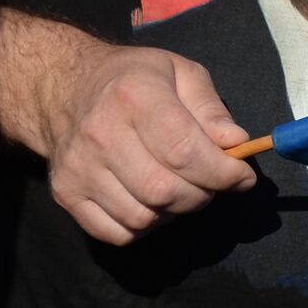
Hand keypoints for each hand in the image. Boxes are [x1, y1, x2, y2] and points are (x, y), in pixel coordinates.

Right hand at [39, 39, 255, 245]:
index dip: (223, 172)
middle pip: (165, 190)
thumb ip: (212, 109)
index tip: (242, 177)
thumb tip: (236, 143)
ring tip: (180, 185)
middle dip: (203, 194)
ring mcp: (78, 168)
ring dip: (175, 211)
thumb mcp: (182, 74)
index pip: (185, 151)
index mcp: (134, 96)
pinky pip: (117, 233)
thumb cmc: (134, 80)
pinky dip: (145, 226)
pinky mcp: (66, 193)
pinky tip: (150, 200)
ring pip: (143, 217)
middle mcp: (101, 134)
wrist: (65, 87)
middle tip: (212, 180)